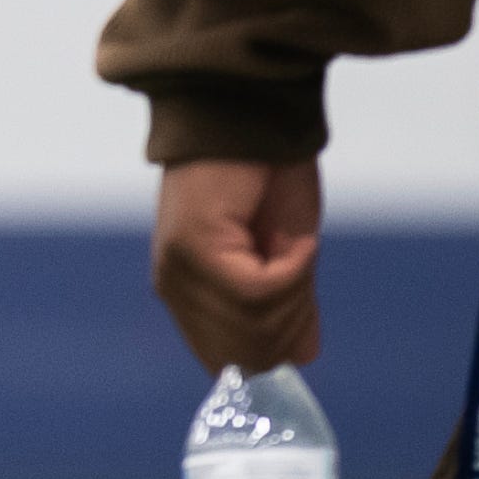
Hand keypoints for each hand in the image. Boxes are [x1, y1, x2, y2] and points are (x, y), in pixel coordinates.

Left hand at [153, 156, 322, 372]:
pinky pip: (259, 291)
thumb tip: (300, 358)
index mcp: (188, 292)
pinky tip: (288, 237)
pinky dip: (293, 268)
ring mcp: (180, 270)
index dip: (276, 353)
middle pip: (248, 352)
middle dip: (291, 323)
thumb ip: (283, 305)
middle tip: (300, 269)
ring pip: (255, 324)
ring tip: (292, 246)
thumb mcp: (283, 255)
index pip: (229, 361)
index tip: (303, 333)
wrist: (250, 117)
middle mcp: (174, 286)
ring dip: (295, 292)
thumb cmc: (266, 177)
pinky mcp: (194, 250)